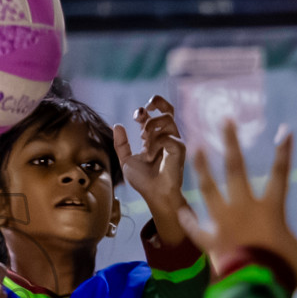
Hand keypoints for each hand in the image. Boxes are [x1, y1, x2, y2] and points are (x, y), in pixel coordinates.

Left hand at [114, 95, 186, 214]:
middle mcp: (166, 137)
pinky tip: (150, 156)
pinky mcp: (180, 148)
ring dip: (151, 126)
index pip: (153, 116)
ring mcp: (174, 141)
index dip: (144, 112)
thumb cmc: (144, 181)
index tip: (136, 116)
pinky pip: (166, 136)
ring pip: (167, 119)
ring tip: (144, 140)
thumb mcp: (126, 160)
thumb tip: (116, 125)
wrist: (154, 194)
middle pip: (168, 109)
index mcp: (154, 138)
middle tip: (144, 110)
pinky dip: (154, 144)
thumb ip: (121, 144)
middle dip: (157, 102)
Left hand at [177, 121, 296, 287]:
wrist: (254, 293)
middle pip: (235, 169)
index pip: (280, 174)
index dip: (284, 152)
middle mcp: (243, 209)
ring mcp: (223, 223)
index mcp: (270, 209)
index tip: (285, 130)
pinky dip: (188, 220)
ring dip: (201, 168)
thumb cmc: (284, 273)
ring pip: (209, 189)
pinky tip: (180, 210)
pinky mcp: (209, 241)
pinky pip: (195, 228)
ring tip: (195, 149)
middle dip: (231, 143)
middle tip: (224, 121)